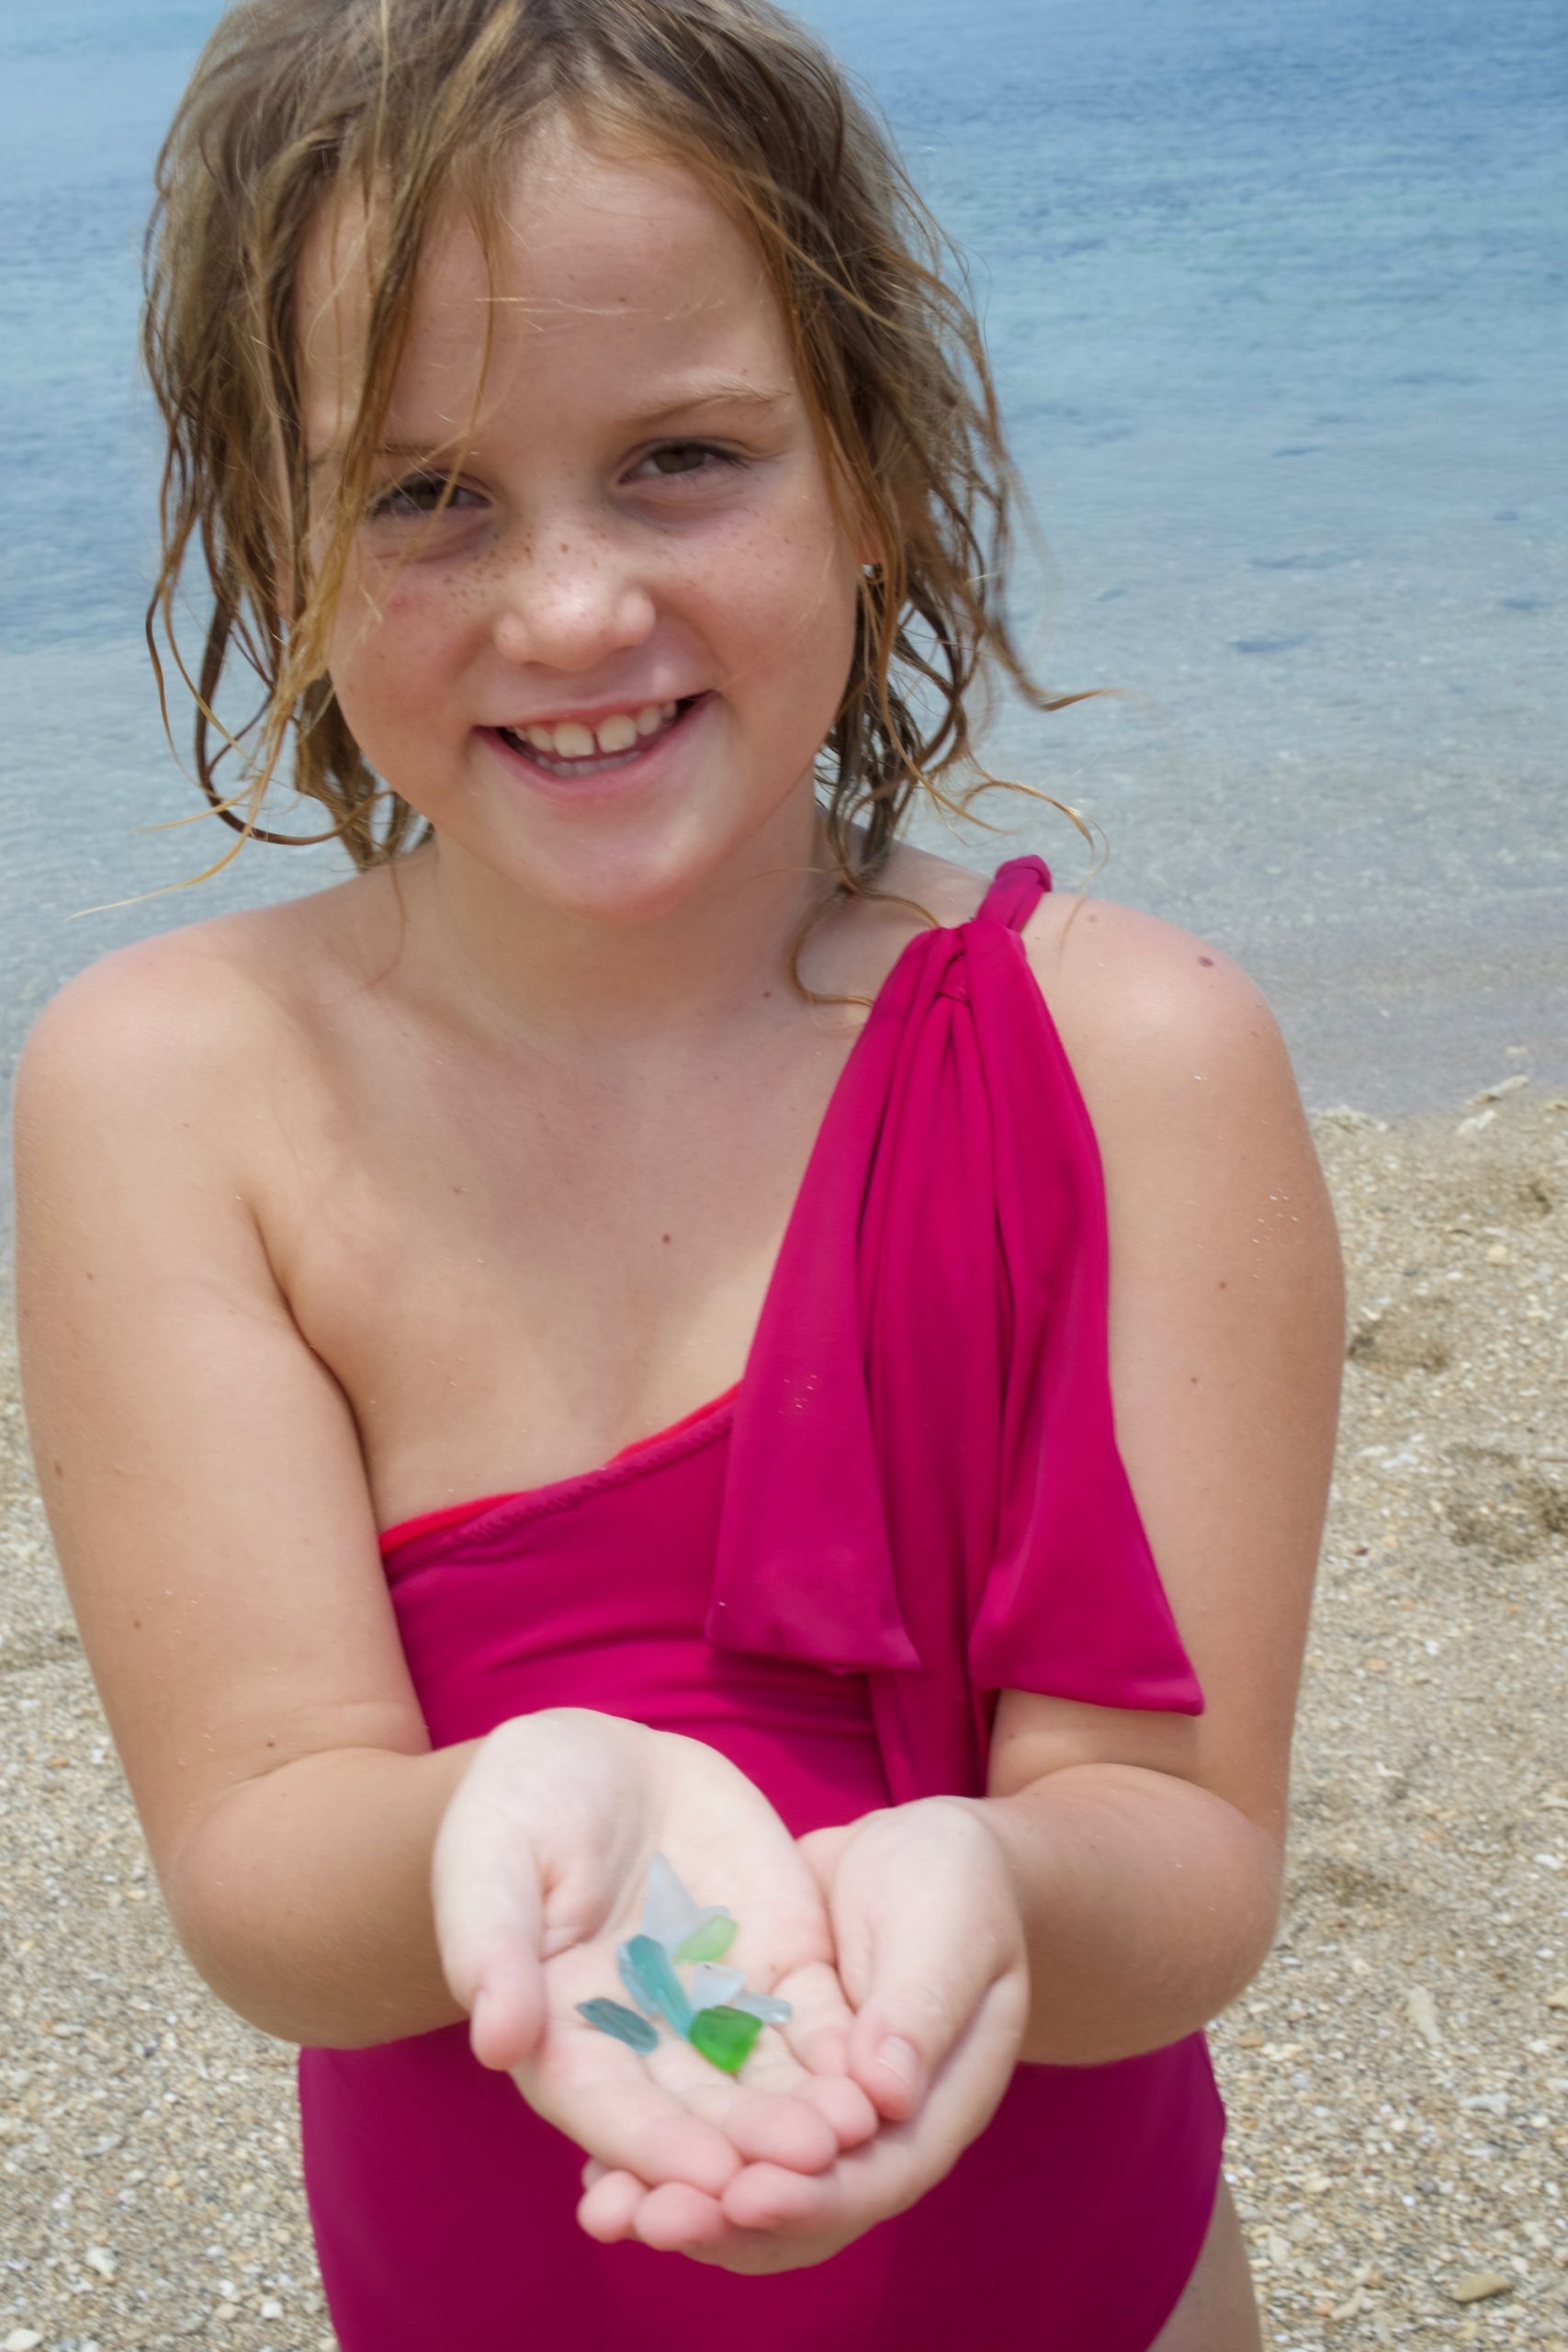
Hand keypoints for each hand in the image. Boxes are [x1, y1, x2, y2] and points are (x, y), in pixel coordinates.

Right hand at [432, 1708, 879, 2208]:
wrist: (592, 1760)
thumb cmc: (514, 1812)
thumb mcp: (489, 1865)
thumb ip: (492, 1949)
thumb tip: (496, 2040)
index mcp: (563, 2040)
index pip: (609, 2109)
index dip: (658, 2147)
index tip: (709, 2178)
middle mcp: (646, 2045)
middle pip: (700, 2112)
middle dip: (754, 2145)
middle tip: (809, 2166)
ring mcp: (716, 2008)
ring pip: (766, 2077)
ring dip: (810, 2112)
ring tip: (858, 2131)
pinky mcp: (776, 1964)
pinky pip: (814, 2015)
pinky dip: (846, 2048)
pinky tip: (883, 2074)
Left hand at [575, 1796, 1030, 2271]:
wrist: (920, 1859)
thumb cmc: (957, 1888)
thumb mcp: (948, 1930)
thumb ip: (921, 2006)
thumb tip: (886, 2093)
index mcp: (930, 2112)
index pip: (875, 2178)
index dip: (811, 2196)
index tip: (744, 2195)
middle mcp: (867, 2136)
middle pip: (797, 2204)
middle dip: (722, 2218)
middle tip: (649, 2218)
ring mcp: (809, 2112)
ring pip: (744, 2179)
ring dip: (680, 2197)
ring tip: (606, 2209)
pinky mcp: (761, 2075)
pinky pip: (710, 2126)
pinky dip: (663, 2148)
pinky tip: (594, 2165)